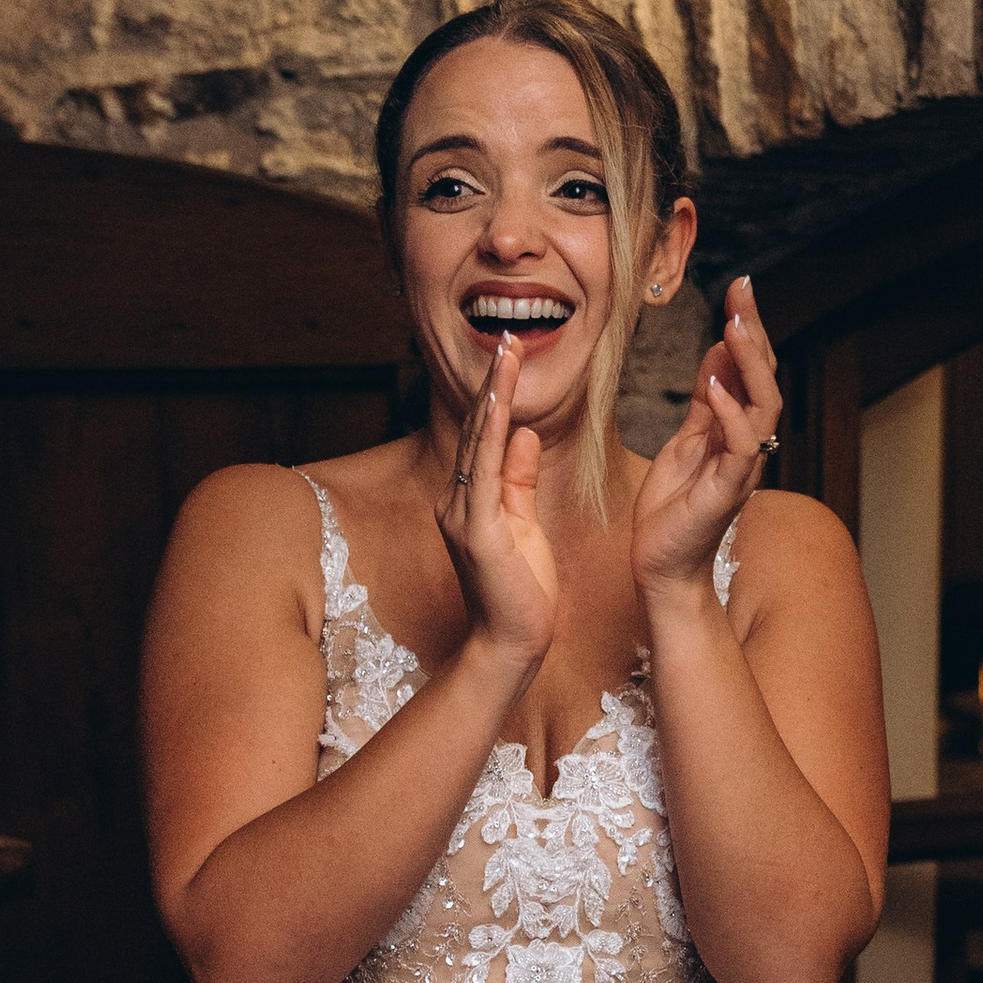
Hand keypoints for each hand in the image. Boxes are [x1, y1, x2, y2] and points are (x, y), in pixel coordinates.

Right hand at [436, 337, 556, 671]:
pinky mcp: (477, 532)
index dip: (496, 396)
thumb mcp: (524, 524)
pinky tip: (503, 405)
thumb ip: (520, 479)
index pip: (485, 437)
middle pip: (477, 431)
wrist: (512, 643)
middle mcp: (457, 501)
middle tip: (507, 338)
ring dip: (493, 397)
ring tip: (505, 355)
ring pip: (479, 443)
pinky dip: (494, 434)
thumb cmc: (521, 592)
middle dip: (492, 383)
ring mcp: (462, 515)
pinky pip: (486, 473)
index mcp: (469, 500)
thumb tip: (526, 434)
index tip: (509, 356)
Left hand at [631, 275, 780, 600]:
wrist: (661, 567)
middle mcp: (747, 445)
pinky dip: (730, 415)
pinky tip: (714, 386)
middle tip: (743, 292)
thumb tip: (717, 357)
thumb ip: (705, 405)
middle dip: (755, 333)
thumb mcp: (686, 443)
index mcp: (735, 430)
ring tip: (734, 326)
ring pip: (763, 407)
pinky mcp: (727, 491)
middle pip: (764, 380)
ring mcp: (741, 468)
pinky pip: (742, 447)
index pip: (750, 371)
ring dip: (750, 365)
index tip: (738, 290)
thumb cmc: (672, 511)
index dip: (747, 330)